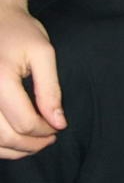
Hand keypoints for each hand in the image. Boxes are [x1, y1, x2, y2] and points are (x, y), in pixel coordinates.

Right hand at [0, 0, 66, 158]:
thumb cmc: (20, 33)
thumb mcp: (44, 54)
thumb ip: (51, 90)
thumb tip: (58, 123)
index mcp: (0, 81)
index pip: (25, 122)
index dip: (45, 131)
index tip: (58, 127)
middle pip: (5, 137)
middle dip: (31, 144)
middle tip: (49, 140)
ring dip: (13, 149)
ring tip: (33, 144)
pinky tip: (13, 140)